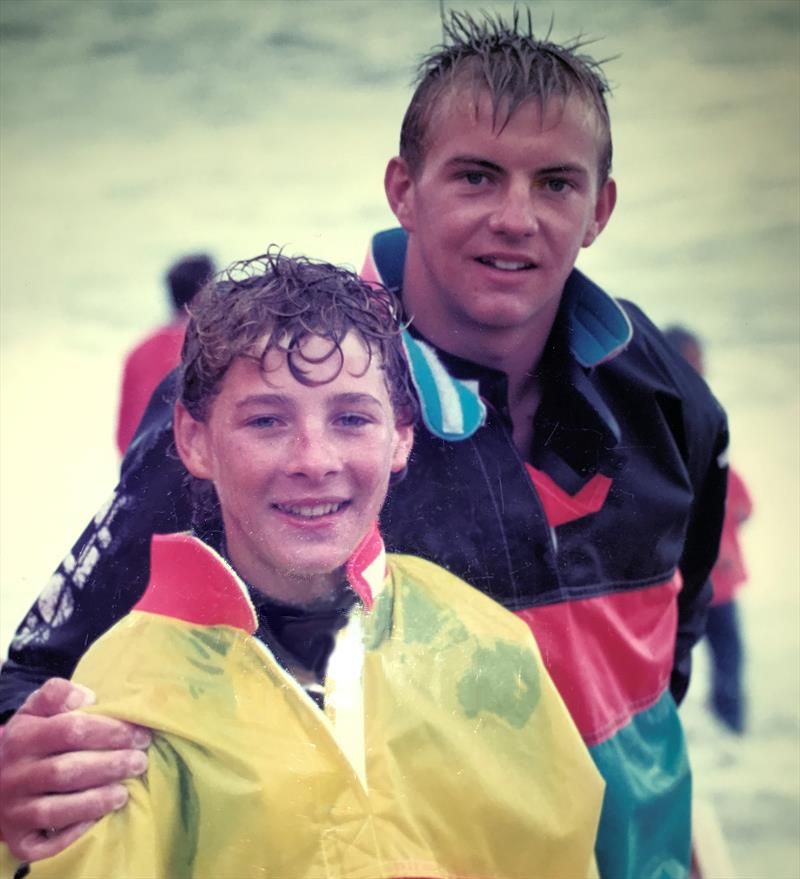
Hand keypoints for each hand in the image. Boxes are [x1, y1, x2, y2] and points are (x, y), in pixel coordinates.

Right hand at [0, 677, 151, 861]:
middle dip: (109, 766)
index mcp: (22, 737)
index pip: (69, 730)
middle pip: (65, 772)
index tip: (139, 734)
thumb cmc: (31, 738)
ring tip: (124, 793)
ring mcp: (12, 810)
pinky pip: (42, 844)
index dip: (109, 731)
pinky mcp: (16, 838)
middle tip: (140, 762)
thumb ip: (58, 694)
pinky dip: (70, 835)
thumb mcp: (36, 709)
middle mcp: (14, 775)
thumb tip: (87, 698)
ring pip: (55, 810)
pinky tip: (95, 822)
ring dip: (95, 801)